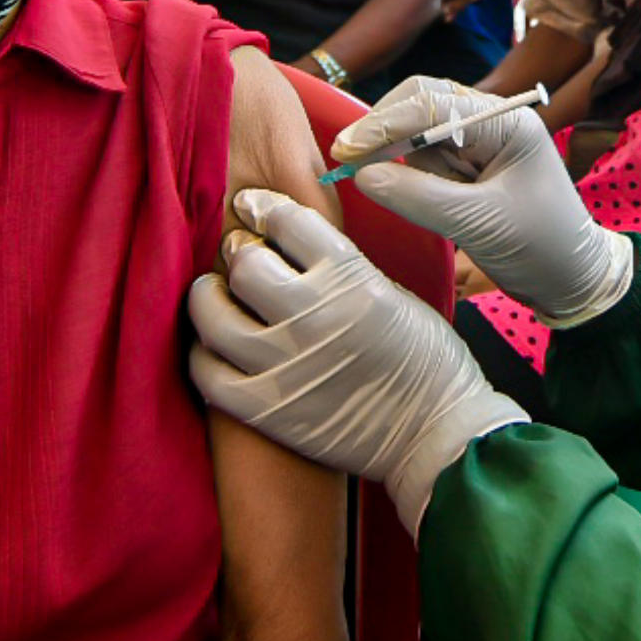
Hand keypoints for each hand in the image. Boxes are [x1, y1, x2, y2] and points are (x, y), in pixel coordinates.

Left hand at [187, 190, 525, 531]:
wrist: (437, 434)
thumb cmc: (426, 362)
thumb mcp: (393, 294)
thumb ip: (342, 268)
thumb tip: (290, 246)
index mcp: (350, 278)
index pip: (287, 220)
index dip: (264, 207)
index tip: (252, 206)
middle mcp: (312, 316)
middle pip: (244, 262)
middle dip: (239, 251)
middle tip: (240, 256)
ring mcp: (284, 365)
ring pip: (212, 315)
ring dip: (208, 298)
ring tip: (213, 296)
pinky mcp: (267, 410)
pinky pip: (208, 374)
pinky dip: (203, 354)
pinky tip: (214, 347)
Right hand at [330, 79, 631, 327]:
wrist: (574, 282)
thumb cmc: (543, 248)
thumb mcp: (479, 224)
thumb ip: (419, 197)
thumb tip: (362, 175)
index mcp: (506, 121)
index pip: (433, 102)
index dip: (385, 123)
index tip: (347, 150)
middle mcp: (490, 124)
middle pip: (420, 106)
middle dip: (385, 133)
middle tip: (347, 162)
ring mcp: (478, 147)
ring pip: (418, 138)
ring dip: (399, 160)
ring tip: (403, 194)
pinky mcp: (467, 174)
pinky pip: (424, 164)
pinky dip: (409, 179)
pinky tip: (411, 199)